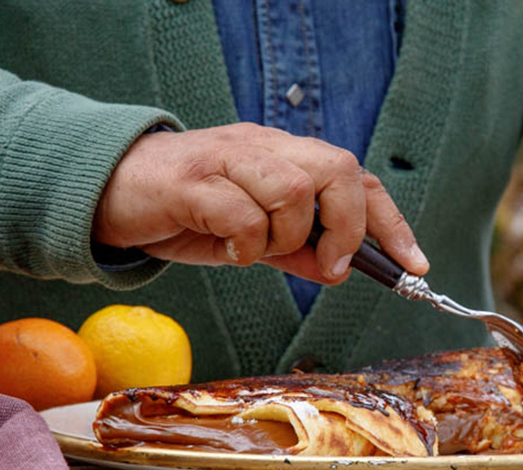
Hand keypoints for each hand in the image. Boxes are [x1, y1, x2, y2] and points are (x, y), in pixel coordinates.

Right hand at [93, 122, 428, 283]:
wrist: (109, 192)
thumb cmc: (184, 212)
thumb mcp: (251, 237)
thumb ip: (296, 248)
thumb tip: (341, 269)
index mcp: (284, 156)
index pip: (355, 178)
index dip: (390, 222)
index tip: (413, 263)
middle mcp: (262, 147)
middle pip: (336, 169)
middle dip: (346, 228)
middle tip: (327, 266)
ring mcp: (227, 159)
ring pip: (292, 189)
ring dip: (286, 237)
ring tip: (256, 252)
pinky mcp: (191, 181)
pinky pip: (242, 213)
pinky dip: (246, 244)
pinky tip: (227, 249)